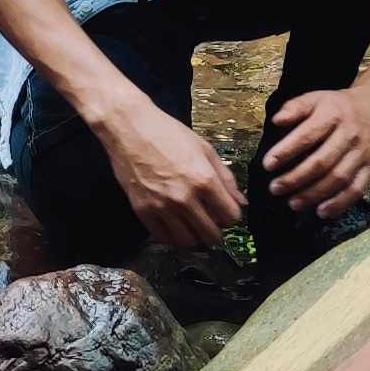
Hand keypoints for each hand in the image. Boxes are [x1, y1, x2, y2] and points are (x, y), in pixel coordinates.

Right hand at [100, 97, 243, 249]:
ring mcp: (162, 207)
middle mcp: (184, 198)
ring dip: (194, 235)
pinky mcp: (143, 211)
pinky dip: (172, 236)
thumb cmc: (167, 133)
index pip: (231, 217)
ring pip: (188, 242)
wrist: (130, 128)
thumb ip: (226, 178)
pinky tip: (174, 224)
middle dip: (216, 230)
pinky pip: (163, 238)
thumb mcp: (205, 149)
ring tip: (192, 223)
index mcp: (204, 180)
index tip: (225, 211)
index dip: (232, 215)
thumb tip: (239, 201)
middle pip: (211, 235)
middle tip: (210, 220)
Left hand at [261, 83, 369, 219]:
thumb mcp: (316, 98)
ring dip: (314, 194)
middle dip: (296, 178)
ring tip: (292, 203)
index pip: (307, 135)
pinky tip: (322, 211)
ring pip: (338, 178)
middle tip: (275, 188)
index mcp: (333, 114)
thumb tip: (277, 121)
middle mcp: (349, 135)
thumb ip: (295, 107)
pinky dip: (339, 203)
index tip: (267, 164)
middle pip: (322, 161)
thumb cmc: (340, 106)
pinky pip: (356, 189)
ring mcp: (362, 153)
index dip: (287, 151)